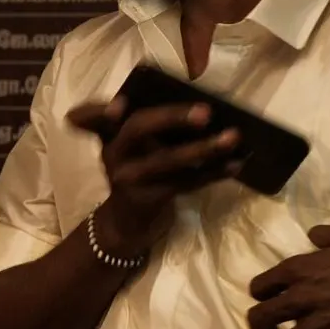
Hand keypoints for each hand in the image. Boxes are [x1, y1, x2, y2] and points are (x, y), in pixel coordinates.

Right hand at [70, 99, 241, 255]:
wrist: (126, 223)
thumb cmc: (135, 172)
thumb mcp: (128, 148)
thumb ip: (144, 123)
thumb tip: (194, 105)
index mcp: (109, 136)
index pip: (95, 117)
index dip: (99, 110)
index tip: (118, 106)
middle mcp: (113, 154)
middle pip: (138, 129)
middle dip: (172, 117)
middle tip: (205, 112)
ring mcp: (129, 179)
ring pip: (168, 160)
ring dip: (204, 148)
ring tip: (233, 137)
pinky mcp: (149, 199)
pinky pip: (186, 183)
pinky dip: (213, 173)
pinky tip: (234, 164)